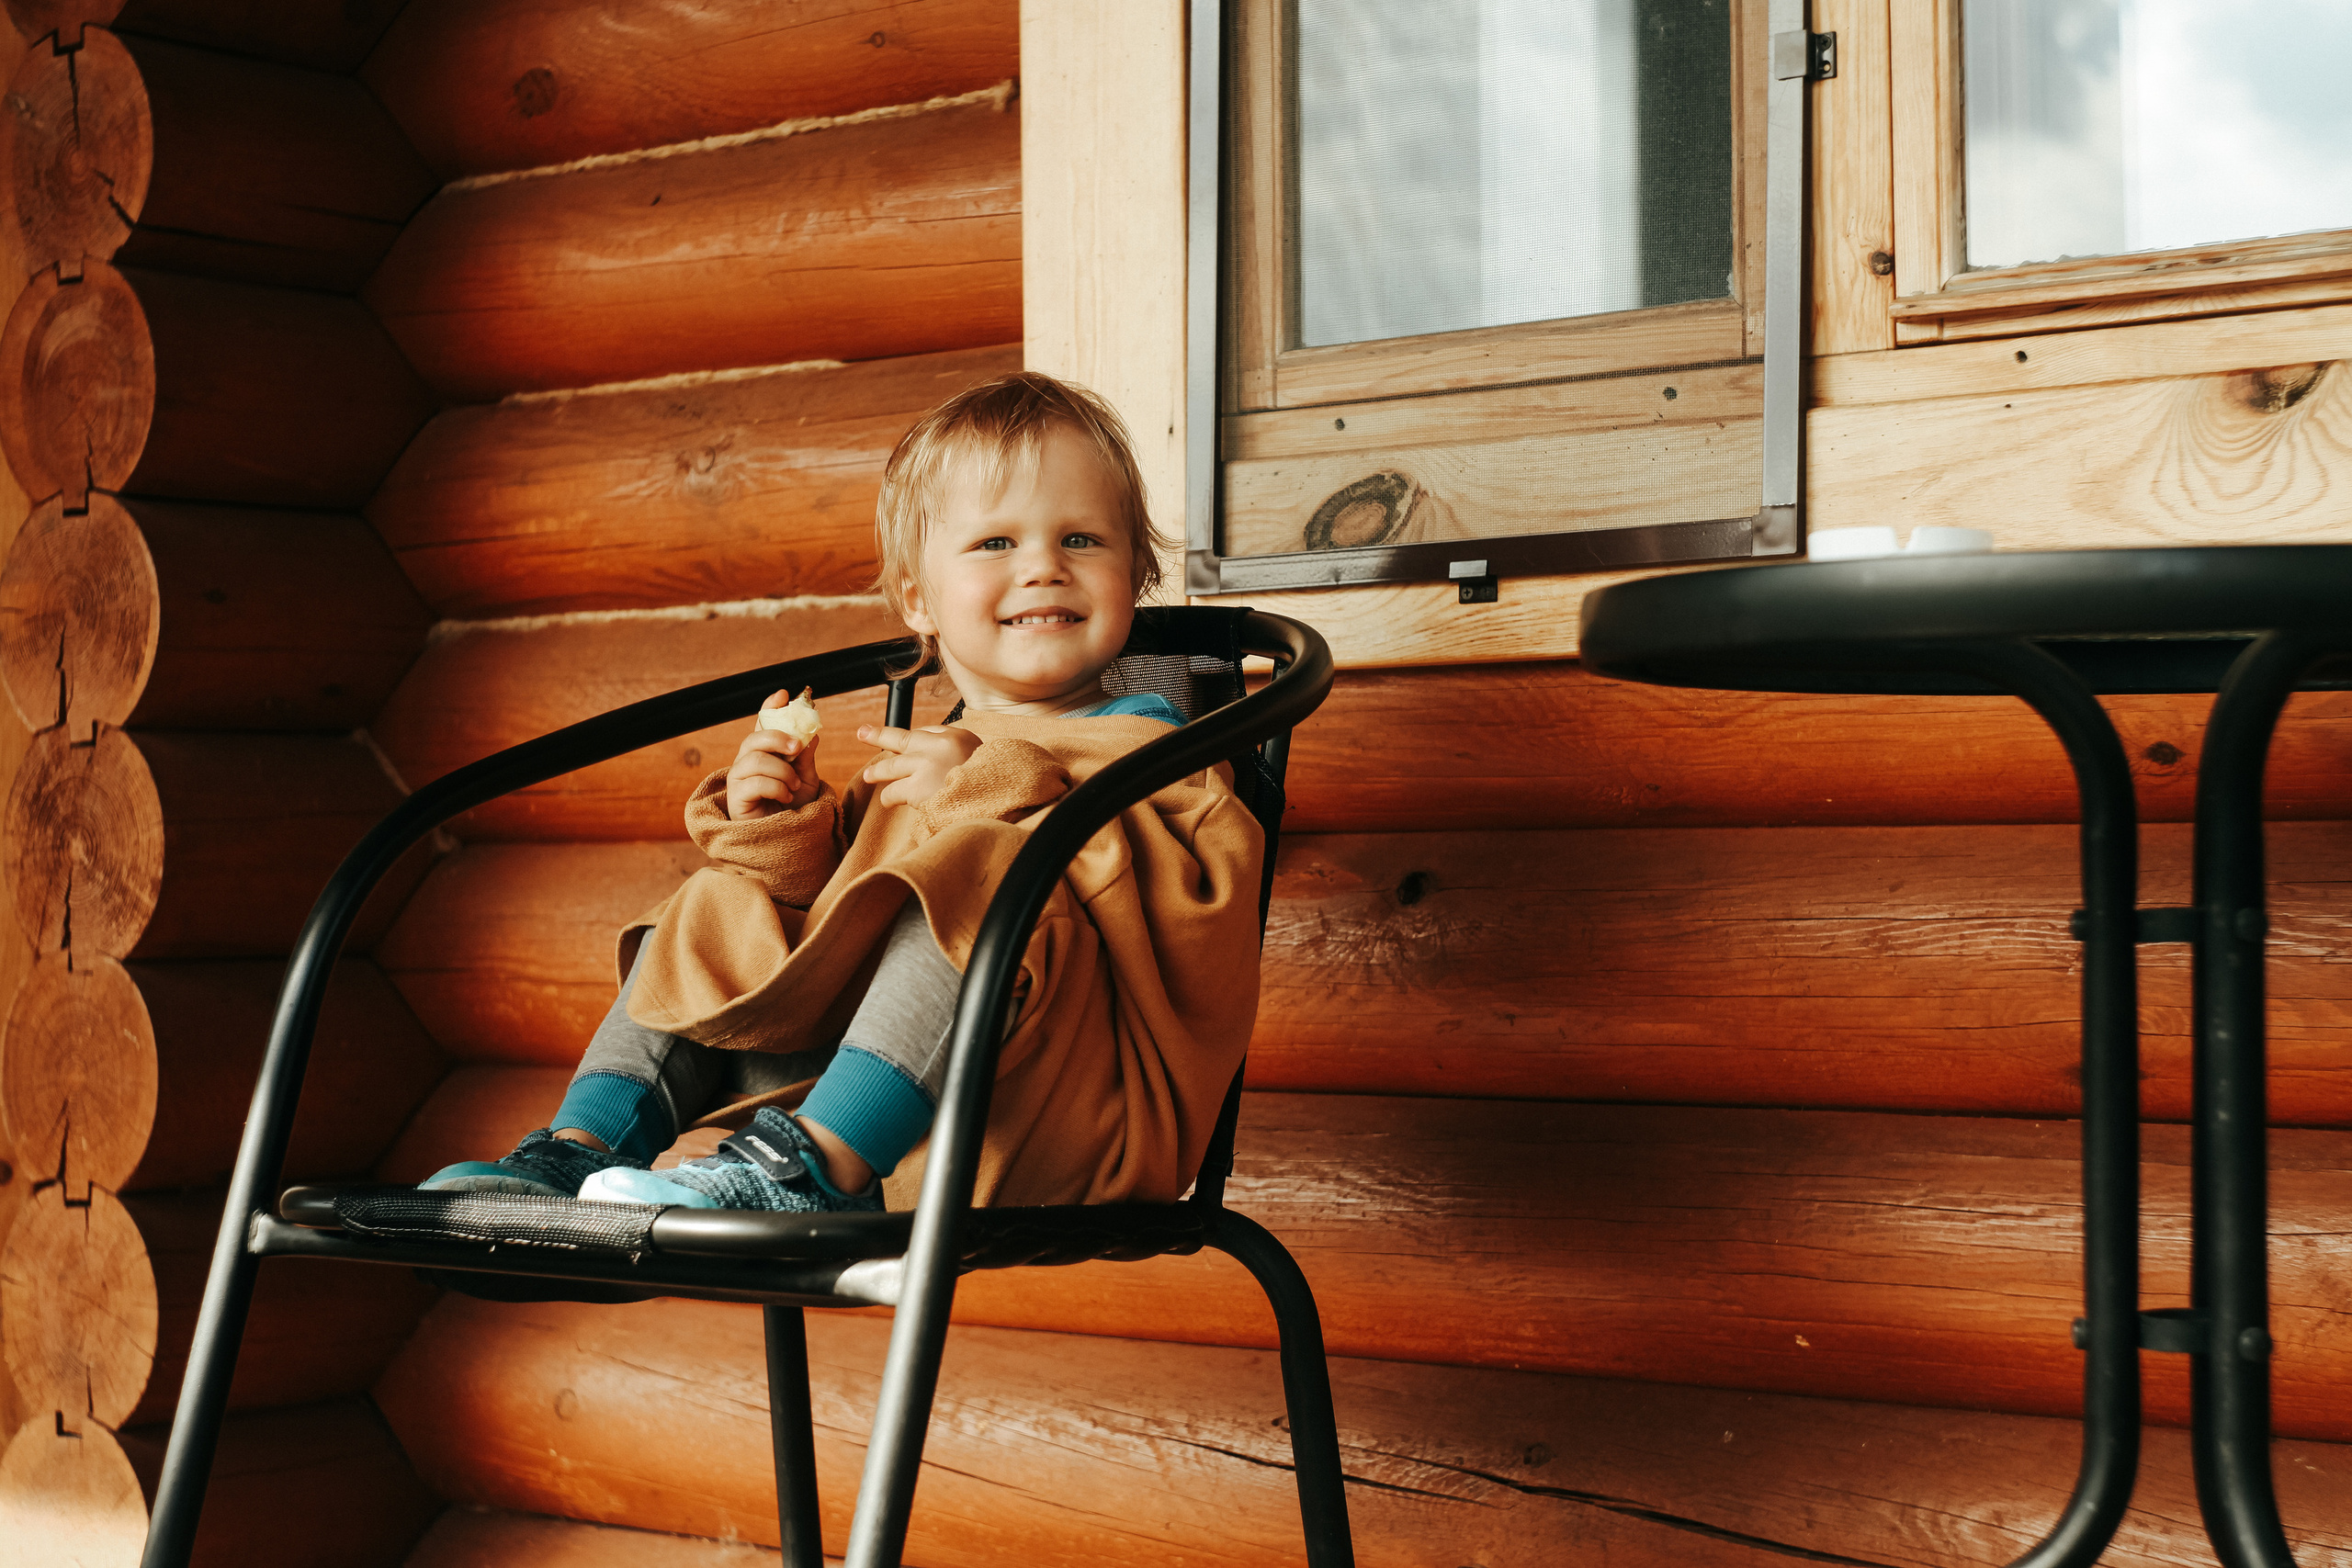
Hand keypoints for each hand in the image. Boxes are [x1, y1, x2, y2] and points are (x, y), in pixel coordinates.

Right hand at [725, 690, 823, 819]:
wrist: (788, 839)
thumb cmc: (793, 808)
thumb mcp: (806, 780)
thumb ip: (805, 758)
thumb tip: (812, 735)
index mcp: (764, 753)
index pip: (761, 725)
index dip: (769, 708)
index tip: (783, 695)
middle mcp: (746, 763)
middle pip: (754, 738)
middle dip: (778, 738)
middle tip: (798, 746)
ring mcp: (738, 780)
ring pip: (755, 760)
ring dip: (782, 771)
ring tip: (793, 786)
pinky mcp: (736, 798)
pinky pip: (755, 782)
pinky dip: (776, 787)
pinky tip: (785, 798)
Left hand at [857, 723, 980, 807]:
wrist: (995, 798)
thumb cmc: (992, 782)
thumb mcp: (983, 757)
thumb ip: (960, 751)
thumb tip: (938, 752)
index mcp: (958, 736)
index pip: (929, 730)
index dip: (916, 738)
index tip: (902, 741)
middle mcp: (939, 746)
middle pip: (903, 738)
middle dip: (880, 735)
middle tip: (863, 733)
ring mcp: (926, 765)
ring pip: (892, 765)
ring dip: (878, 771)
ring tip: (869, 775)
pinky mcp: (917, 788)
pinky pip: (893, 792)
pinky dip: (889, 797)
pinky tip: (888, 801)